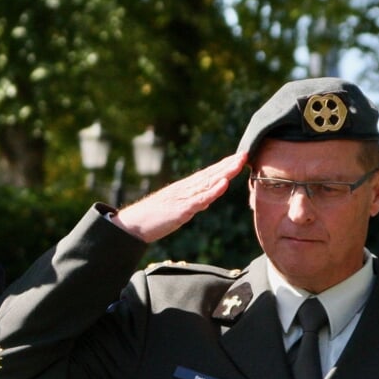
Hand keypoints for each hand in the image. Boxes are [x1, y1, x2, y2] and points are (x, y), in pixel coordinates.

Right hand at [112, 150, 248, 242]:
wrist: (134, 224)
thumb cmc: (154, 217)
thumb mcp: (178, 208)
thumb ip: (194, 202)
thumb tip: (208, 199)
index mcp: (185, 188)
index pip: (208, 174)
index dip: (224, 165)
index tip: (239, 157)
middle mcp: (185, 189)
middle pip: (210, 174)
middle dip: (228, 165)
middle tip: (244, 154)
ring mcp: (183, 197)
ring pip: (207, 183)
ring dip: (224, 172)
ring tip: (238, 163)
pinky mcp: (181, 209)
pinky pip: (200, 199)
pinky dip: (212, 191)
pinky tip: (223, 184)